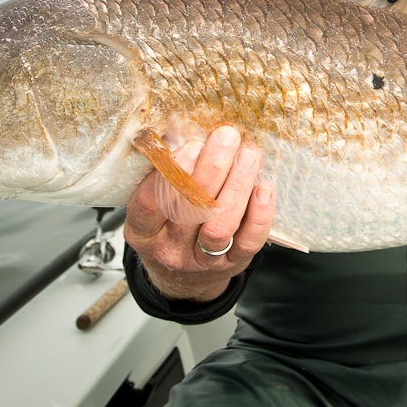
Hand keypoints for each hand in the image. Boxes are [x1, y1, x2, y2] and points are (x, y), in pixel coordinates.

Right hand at [123, 126, 274, 301]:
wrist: (184, 277)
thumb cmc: (169, 226)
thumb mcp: (154, 205)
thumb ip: (165, 173)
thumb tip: (184, 128)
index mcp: (142, 231)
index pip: (150, 203)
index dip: (171, 173)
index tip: (192, 144)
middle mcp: (169, 248)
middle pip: (189, 211)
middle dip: (211, 169)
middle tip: (227, 138)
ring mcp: (201, 260)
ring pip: (219, 226)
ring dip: (236, 187)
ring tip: (247, 157)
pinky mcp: (232, 263)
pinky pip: (248, 241)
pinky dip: (259, 214)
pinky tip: (263, 188)